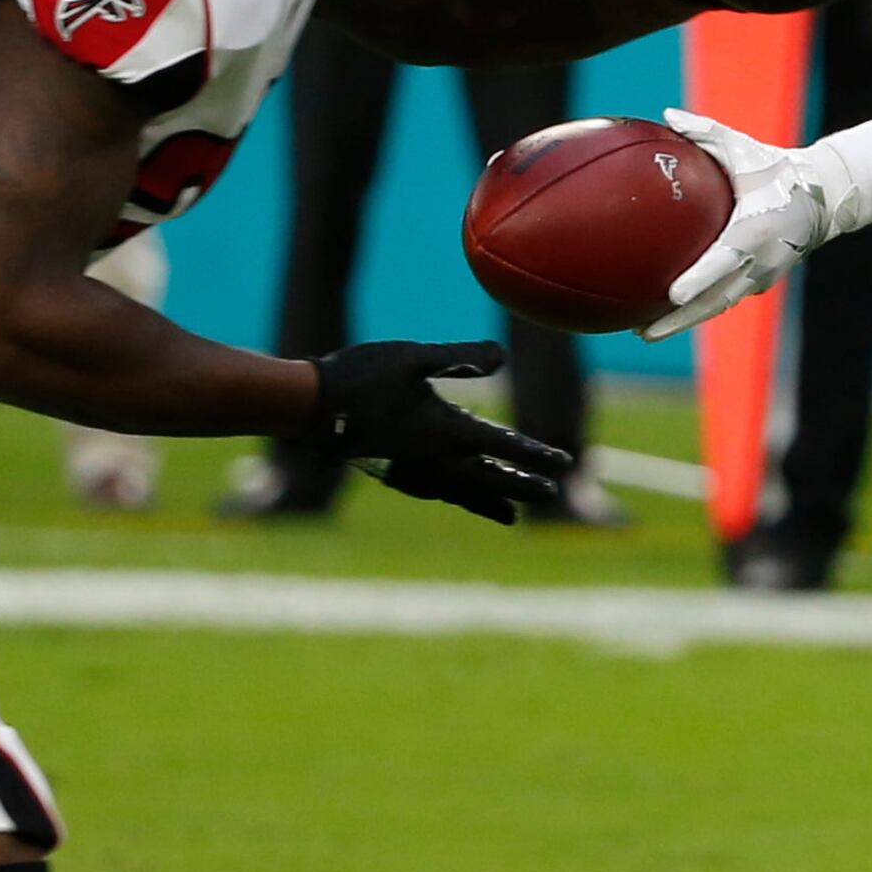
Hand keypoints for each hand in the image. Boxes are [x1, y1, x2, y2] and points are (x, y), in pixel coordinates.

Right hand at [309, 338, 570, 523]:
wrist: (306, 408)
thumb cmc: (359, 376)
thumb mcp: (411, 357)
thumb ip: (458, 357)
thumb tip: (502, 357)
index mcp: (446, 431)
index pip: (504, 447)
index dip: (536, 455)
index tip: (565, 463)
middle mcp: (435, 460)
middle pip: (490, 479)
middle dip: (521, 487)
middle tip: (550, 495)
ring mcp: (412, 471)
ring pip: (463, 492)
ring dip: (491, 500)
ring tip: (512, 514)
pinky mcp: (392, 473)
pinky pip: (436, 491)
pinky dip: (458, 497)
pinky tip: (456, 495)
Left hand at [638, 110, 871, 340]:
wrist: (825, 195)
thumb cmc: (777, 168)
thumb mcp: (742, 147)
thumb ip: (703, 132)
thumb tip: (666, 115)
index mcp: (754, 228)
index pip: (724, 259)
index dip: (699, 279)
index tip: (672, 295)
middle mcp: (761, 260)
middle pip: (716, 300)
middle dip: (679, 320)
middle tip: (642, 332)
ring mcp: (764, 275)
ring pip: (719, 306)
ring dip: (685, 321)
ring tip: (646, 331)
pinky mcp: (763, 281)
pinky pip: (727, 298)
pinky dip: (700, 308)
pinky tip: (672, 313)